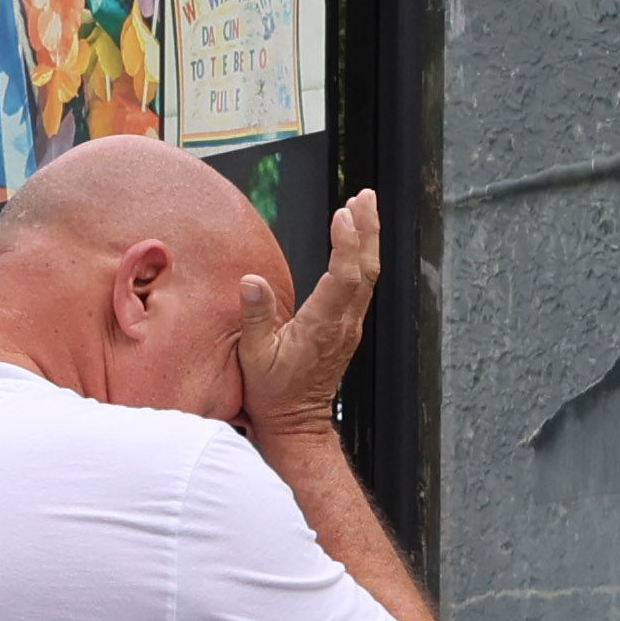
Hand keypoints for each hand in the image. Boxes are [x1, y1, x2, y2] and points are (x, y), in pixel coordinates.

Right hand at [236, 188, 380, 442]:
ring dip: (368, 239)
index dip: (347, 244)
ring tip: (364, 206)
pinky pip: (361, 285)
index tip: (343, 215)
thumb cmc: (273, 395)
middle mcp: (342, 324)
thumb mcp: (253, 357)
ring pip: (367, 276)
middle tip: (365, 197)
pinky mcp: (347, 327)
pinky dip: (361, 257)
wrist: (297, 423)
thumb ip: (255, 317)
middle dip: (367, 230)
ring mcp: (348, 325)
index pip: (342, 278)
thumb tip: (251, 280)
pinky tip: (357, 241)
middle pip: (365, 269)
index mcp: (321, 327)